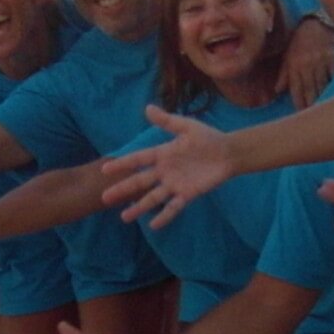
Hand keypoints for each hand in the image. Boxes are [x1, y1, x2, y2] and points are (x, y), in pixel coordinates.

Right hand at [101, 106, 231, 230]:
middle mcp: (164, 171)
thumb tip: (148, 108)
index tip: (105, 170)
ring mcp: (175, 184)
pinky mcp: (188, 194)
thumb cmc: (208, 138)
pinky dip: (164, 216)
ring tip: (124, 217)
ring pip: (153, 197)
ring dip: (139, 207)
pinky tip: (153, 225)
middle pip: (140, 182)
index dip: (122, 164)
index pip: (138, 160)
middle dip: (123, 189)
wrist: (228, 152)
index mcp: (162, 154)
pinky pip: (174, 206)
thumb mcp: (186, 126)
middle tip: (105, 197)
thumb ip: (167, 121)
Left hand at [281, 14, 333, 107]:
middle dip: (312, 105)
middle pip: (310, 90)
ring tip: (324, 109)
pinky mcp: (333, 58)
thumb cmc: (299, 41)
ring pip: (322, 85)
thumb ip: (283, 74)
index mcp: (294, 66)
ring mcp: (320, 62)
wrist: (315, 23)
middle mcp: (306, 65)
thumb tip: (276, 91)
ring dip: (323, 98)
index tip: (302, 115)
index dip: (299, 104)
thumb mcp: (287, 55)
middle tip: (315, 118)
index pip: (296, 90)